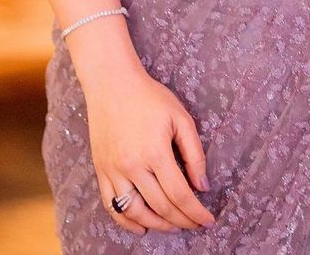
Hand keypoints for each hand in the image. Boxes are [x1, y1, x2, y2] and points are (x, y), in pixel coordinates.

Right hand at [84, 63, 216, 236]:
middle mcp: (132, 165)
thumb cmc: (149, 96)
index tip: (208, 221)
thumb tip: (202, 186)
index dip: (196, 213)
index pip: (180, 194)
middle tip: (195, 224)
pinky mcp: (101, 169)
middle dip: (182, 221)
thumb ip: (194, 153)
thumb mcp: (180, 117)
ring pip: (135, 212)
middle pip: (160, 207)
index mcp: (155, 152)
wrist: (111, 82)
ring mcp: (113, 170)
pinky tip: (141, 226)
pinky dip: (126, 221)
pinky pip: (111, 205)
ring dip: (157, 225)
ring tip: (172, 225)